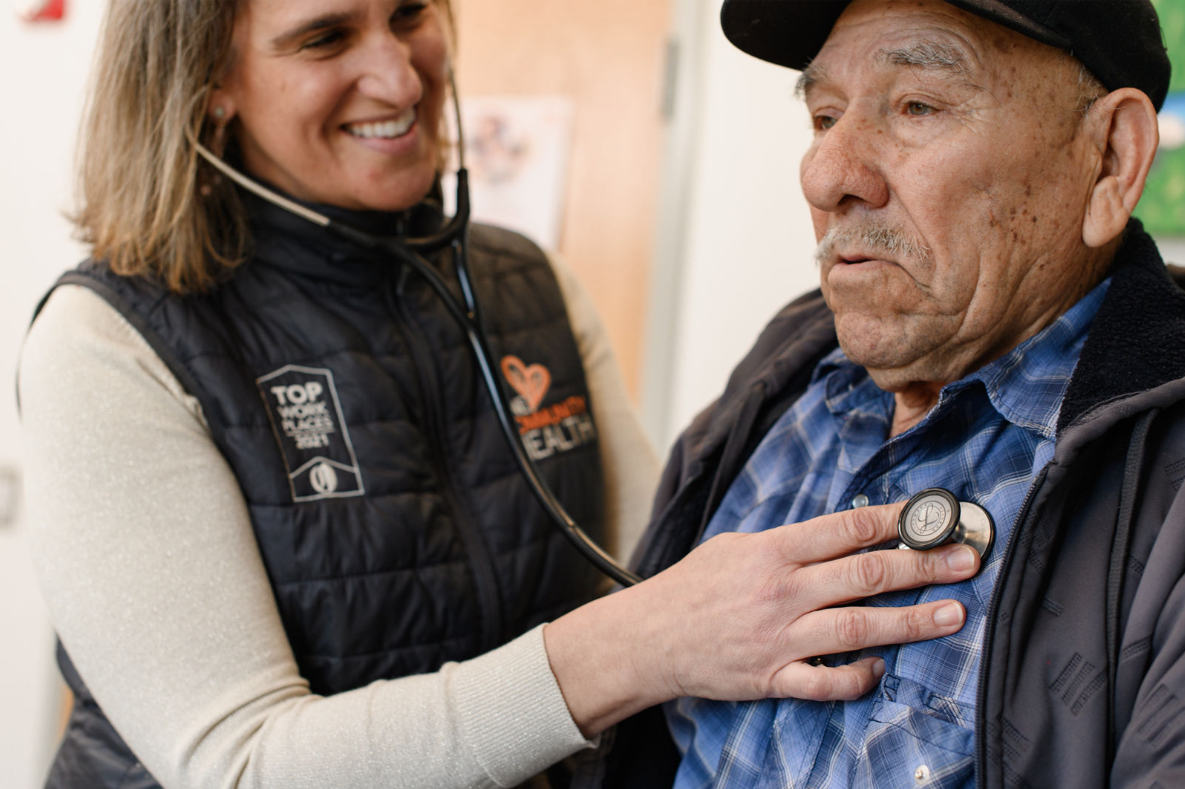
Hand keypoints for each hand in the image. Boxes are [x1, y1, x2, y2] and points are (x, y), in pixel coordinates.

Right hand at [545, 501, 977, 735]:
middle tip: (966, 560)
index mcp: (772, 551)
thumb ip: (789, 543)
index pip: (845, 529)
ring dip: (911, 621)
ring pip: (857, 628)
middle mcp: (781, 592)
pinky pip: (824, 682)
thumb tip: (845, 535)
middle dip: (923, 567)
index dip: (894, 521)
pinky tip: (883, 670)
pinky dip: (856, 678)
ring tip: (954, 613)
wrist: (649, 637)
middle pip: (864, 576)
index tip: (933, 516)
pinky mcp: (771, 677)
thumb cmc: (693, 587)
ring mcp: (778, 638)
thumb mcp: (736, 546)